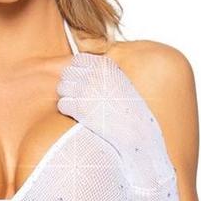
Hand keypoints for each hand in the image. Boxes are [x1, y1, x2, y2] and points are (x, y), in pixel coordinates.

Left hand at [57, 52, 174, 190]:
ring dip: (68, 97)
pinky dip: (68, 111)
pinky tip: (80, 119)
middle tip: (82, 100)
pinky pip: (62, 104)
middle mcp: (96, 75)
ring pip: (62, 87)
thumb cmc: (134, 118)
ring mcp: (86, 90)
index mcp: (109, 67)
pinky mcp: (78, 107)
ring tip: (82, 110)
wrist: (138, 140)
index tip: (85, 85)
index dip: (80, 73)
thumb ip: (107, 78)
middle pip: (68, 73)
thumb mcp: (125, 88)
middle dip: (71, 84)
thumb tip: (91, 74)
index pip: (80, 60)